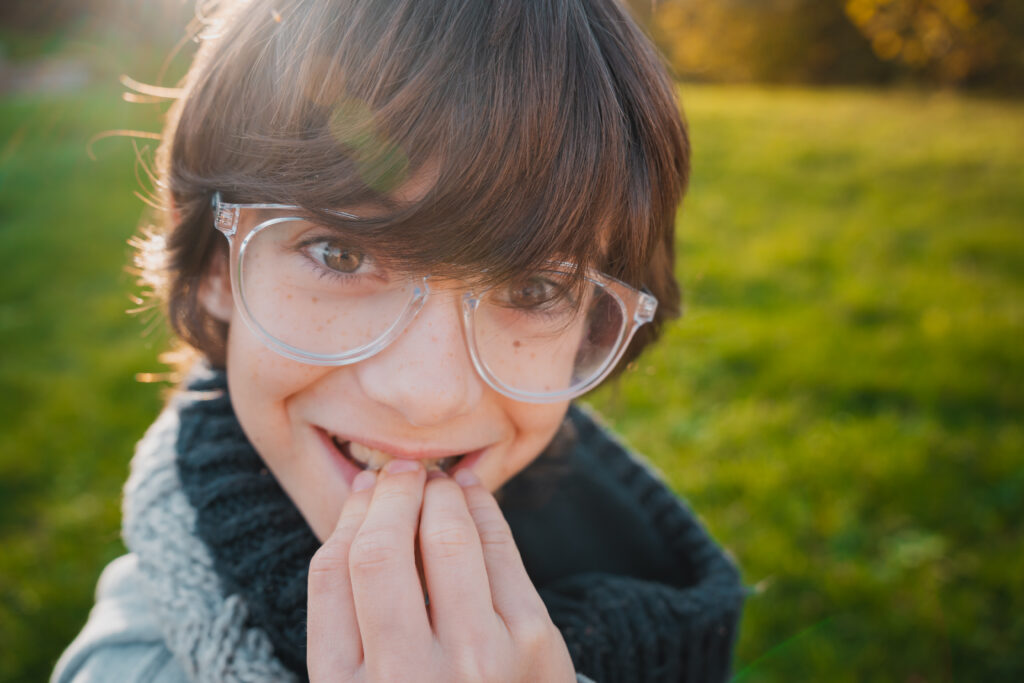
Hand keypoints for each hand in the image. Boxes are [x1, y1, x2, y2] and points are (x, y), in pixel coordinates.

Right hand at [307, 459, 576, 681]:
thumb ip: (353, 612)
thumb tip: (367, 499)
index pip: (331, 573)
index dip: (349, 517)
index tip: (365, 492)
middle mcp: (405, 677)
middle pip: (381, 551)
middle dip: (391, 495)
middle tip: (400, 471)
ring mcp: (474, 659)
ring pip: (445, 539)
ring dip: (439, 494)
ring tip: (436, 482)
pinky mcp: (530, 641)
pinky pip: (499, 548)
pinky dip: (482, 508)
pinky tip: (472, 493)